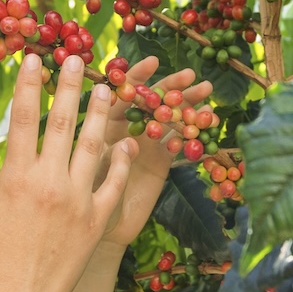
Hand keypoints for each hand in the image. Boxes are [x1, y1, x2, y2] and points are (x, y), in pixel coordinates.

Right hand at [0, 53, 137, 291]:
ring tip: (109, 89)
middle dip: (70, 86)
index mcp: (16, 178)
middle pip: (63, 123)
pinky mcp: (97, 220)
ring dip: (102, 113)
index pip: (22, 118)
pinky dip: (121, 160)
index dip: (29, 85)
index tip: (34, 59)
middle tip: (78, 58)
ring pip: (95, 145)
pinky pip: (113, 183)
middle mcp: (50, 183)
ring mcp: (78, 201)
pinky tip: (127, 139)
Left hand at [86, 55, 213, 248]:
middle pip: (151, 102)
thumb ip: (112, 157)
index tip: (152, 63)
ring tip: (207, 91)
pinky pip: (178, 144)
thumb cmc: (84, 199)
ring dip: (187, 106)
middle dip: (171, 87)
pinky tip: (206, 123)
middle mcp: (128, 131)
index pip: (123, 96)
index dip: (137, 79)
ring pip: (168, 120)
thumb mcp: (93, 174)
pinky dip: (191, 135)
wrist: (101, 229)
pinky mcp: (161, 163)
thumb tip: (130, 143)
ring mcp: (146, 145)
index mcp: (106, 126)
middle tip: (190, 75)